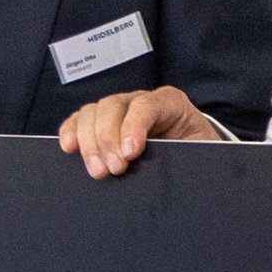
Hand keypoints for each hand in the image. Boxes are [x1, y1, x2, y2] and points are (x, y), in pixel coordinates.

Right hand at [58, 85, 221, 178]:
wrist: (195, 151)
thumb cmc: (197, 150)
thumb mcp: (201, 151)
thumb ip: (190, 154)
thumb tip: (171, 170)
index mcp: (170, 103)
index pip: (146, 105)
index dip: (134, 127)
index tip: (130, 153)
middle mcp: (141, 101)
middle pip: (112, 106)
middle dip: (108, 139)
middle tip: (114, 169)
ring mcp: (119, 110)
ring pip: (93, 112)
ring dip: (89, 142)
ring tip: (98, 170)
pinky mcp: (103, 123)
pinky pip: (80, 120)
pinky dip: (71, 132)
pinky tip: (70, 148)